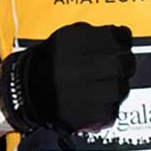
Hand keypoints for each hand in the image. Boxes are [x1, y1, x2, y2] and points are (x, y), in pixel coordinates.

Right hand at [5, 21, 134, 134]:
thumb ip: (94, 33)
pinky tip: (98, 100)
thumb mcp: (66, 37)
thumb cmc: (52, 62)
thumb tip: (123, 35)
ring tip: (106, 83)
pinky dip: (109, 106)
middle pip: (121, 64)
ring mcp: (77, 95)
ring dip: (119, 85)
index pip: (114, 38)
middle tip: (121, 64)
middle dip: (126, 63)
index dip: (123, 39)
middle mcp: (72, 69)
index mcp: (69, 44)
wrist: (25, 91)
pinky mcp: (81, 118)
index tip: (122, 41)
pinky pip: (111, 112)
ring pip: (120, 89)